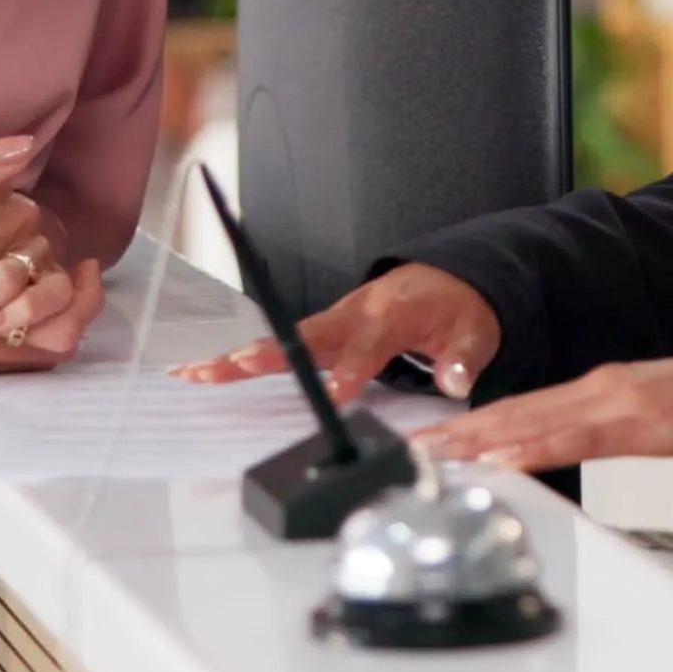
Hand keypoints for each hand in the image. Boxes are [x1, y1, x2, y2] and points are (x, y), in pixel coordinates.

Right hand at [173, 261, 500, 404]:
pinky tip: (202, 369)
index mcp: (392, 314)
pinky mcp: (321, 331)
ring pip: (283, 338)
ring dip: (240, 356)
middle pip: (308, 336)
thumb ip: (463, 359)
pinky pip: (280, 343)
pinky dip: (242, 356)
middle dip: (271, 352)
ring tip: (196, 372)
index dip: (353, 367)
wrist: (447, 279)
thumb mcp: (476, 333)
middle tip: (236, 366)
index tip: (338, 391)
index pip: (369, 344)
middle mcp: (355, 313)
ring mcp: (334, 320)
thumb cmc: (455, 309)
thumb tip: (452, 380)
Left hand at [412, 359, 672, 469]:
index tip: (431, 441)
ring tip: (442, 455)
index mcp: (591, 391)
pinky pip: (576, 438)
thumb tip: (552, 451)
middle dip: (460, 434)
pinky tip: (508, 458)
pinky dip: (536, 447)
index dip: (469, 426)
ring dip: (483, 440)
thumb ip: (593, 432)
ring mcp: (612, 404)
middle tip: (414, 449)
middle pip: (513, 413)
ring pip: (534, 422)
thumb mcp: (636, 423)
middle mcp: (592, 391)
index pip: (517, 409)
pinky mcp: (635, 423)